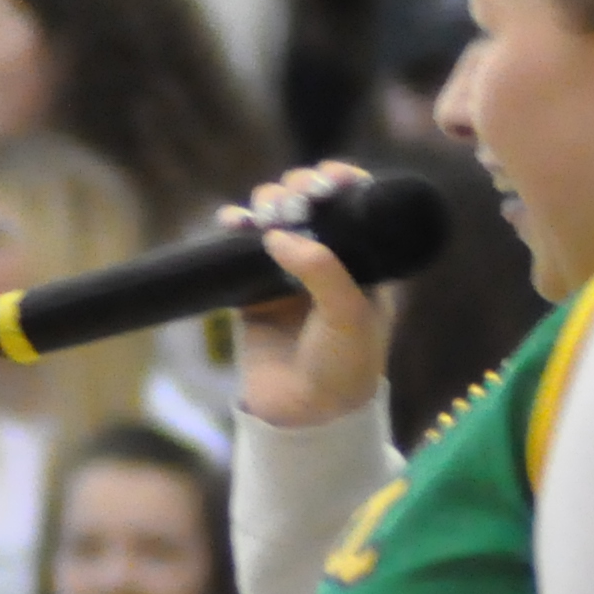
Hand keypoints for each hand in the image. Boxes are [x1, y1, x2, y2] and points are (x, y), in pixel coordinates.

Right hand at [230, 161, 396, 428]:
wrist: (307, 417)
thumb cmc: (346, 365)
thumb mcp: (349, 315)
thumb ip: (322, 270)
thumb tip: (278, 233)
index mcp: (362, 262)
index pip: (354, 208)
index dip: (341, 183)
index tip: (330, 177)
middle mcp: (326, 262)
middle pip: (308, 205)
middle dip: (297, 190)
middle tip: (292, 200)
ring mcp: (287, 275)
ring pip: (272, 220)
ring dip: (265, 203)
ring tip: (263, 212)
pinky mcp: (252, 293)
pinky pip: (238, 250)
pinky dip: (233, 229)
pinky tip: (231, 221)